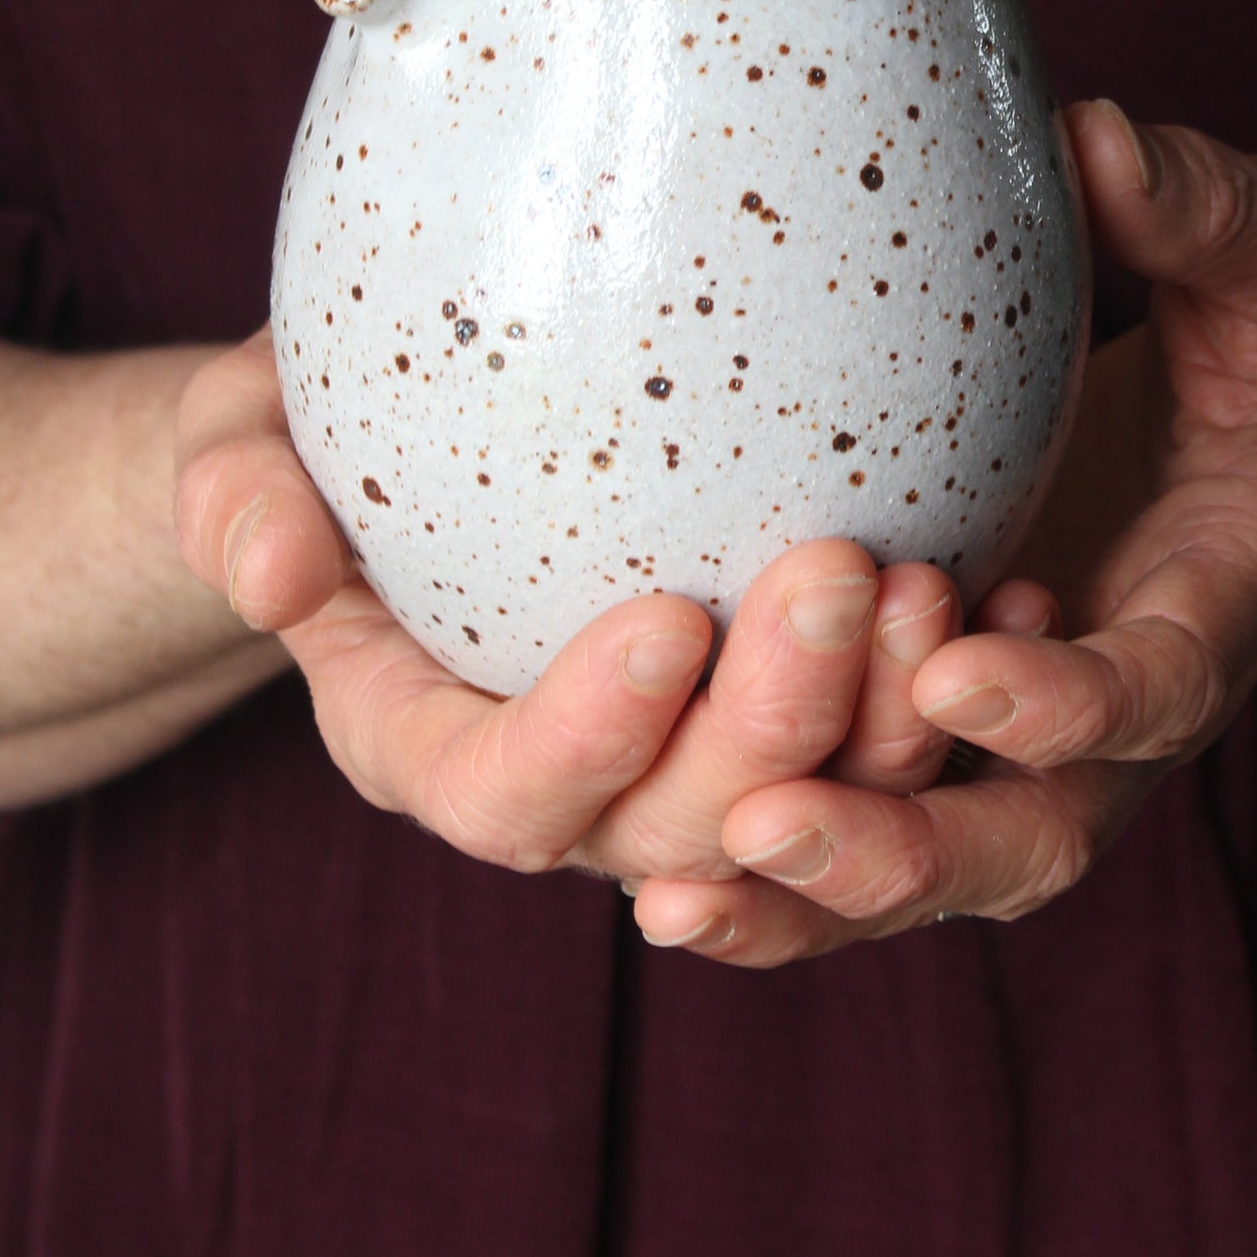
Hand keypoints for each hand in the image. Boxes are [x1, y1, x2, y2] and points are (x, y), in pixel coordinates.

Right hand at [172, 331, 977, 911]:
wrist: (426, 436)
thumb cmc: (323, 432)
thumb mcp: (240, 435)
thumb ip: (236, 492)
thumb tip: (274, 566)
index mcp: (435, 747)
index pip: (511, 794)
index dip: (589, 738)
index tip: (667, 618)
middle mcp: (580, 793)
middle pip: (688, 823)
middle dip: (771, 723)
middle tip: (838, 567)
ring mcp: (699, 769)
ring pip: (815, 809)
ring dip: (885, 726)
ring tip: (941, 588)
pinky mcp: (802, 723)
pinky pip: (895, 749)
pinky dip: (958, 691)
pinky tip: (1021, 590)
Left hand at [629, 101, 1256, 962]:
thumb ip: (1206, 211)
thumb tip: (1088, 144)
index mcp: (1232, 588)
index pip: (1166, 679)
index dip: (1073, 699)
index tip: (955, 670)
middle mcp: (1137, 704)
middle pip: (1040, 835)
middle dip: (905, 847)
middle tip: (762, 820)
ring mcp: (1045, 743)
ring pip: (942, 869)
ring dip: (813, 894)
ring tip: (674, 896)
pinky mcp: (962, 742)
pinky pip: (876, 831)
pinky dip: (782, 884)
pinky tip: (659, 886)